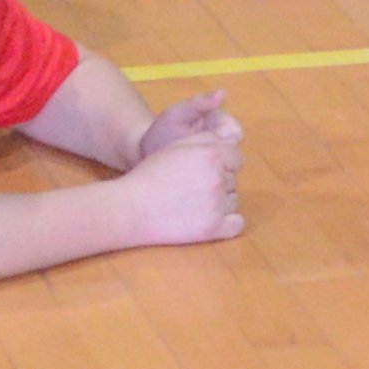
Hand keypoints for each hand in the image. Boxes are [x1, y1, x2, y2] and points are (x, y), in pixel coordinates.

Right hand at [117, 96, 247, 243]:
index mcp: (212, 155)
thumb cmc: (151, 174)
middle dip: (218, 182)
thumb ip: (207, 140)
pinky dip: (227, 223)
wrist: (132, 208)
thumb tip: (229, 143)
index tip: (203, 171)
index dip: (221, 164)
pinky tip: (209, 219)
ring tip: (194, 204)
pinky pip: (237, 224)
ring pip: (233, 201)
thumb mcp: (177, 147)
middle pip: (232, 180)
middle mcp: (218, 178)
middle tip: (192, 189)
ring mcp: (217, 205)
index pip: (236, 158)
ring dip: (221, 202)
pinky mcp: (214, 228)